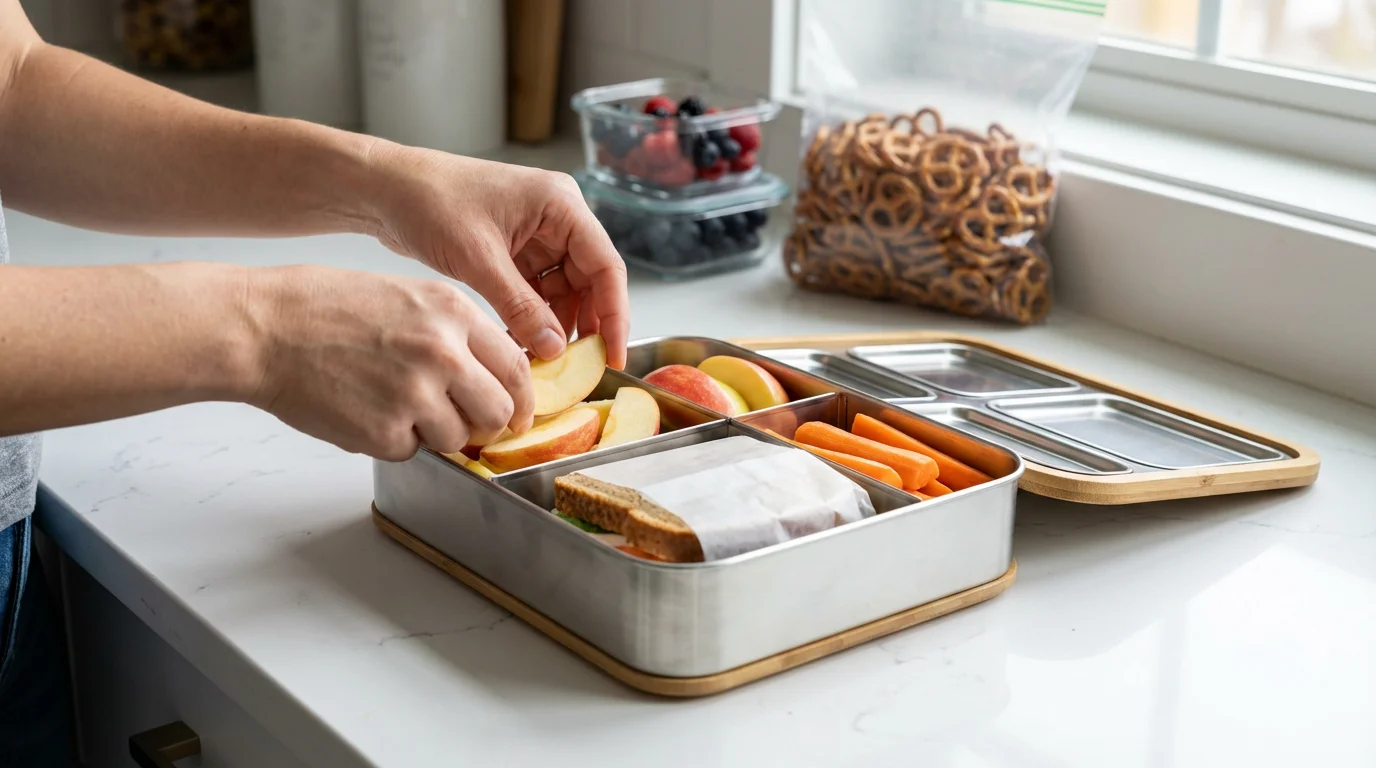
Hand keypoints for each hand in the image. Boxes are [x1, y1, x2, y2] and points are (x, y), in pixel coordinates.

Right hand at [246, 265, 530, 460]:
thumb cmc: (323, 308)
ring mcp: (415, 395)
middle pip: (499, 411)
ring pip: (458, 439)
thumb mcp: (406, 296)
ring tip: (392, 404)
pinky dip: (392, 441)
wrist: (262, 327)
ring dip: (433, 433)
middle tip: (463, 422)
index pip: (516, 367)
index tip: (516, 411)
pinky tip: (362, 410)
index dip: (520, 396)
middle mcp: (444, 353)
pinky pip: (410, 452)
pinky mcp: (385, 432)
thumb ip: (453, 333)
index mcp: (453, 313)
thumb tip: (489, 374)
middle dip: (484, 423)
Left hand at [362, 145, 629, 368]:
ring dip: (554, 325)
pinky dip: (531, 318)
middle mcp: (556, 217)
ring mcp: (536, 235)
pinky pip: (537, 292)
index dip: (615, 314)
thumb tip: (554, 348)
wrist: (384, 189)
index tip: (612, 354)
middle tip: (577, 367)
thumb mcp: (479, 259)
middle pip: (589, 281)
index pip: (606, 266)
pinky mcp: (515, 251)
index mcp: (560, 204)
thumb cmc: (429, 201)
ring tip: (541, 361)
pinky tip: (520, 344)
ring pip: (563, 291)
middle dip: (583, 324)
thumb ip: (520, 307)